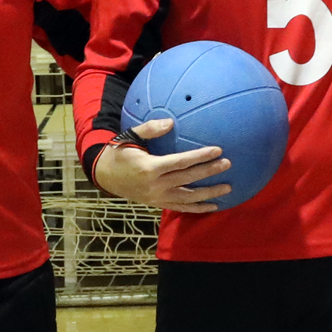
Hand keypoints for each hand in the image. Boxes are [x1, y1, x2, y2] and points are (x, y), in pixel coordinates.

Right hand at [91, 117, 232, 212]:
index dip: (200, 156)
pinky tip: (213, 206)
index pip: (180, 162)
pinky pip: (180, 208)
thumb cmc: (119, 152)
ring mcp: (157, 197)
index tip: (217, 150)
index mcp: (149, 168)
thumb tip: (171, 123)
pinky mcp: (157, 204)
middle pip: (188, 179)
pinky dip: (197, 208)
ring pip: (188, 198)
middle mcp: (155, 185)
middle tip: (227, 164)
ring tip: (227, 188)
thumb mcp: (130, 137)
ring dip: (209, 193)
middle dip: (209, 172)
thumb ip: (150, 129)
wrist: (103, 175)